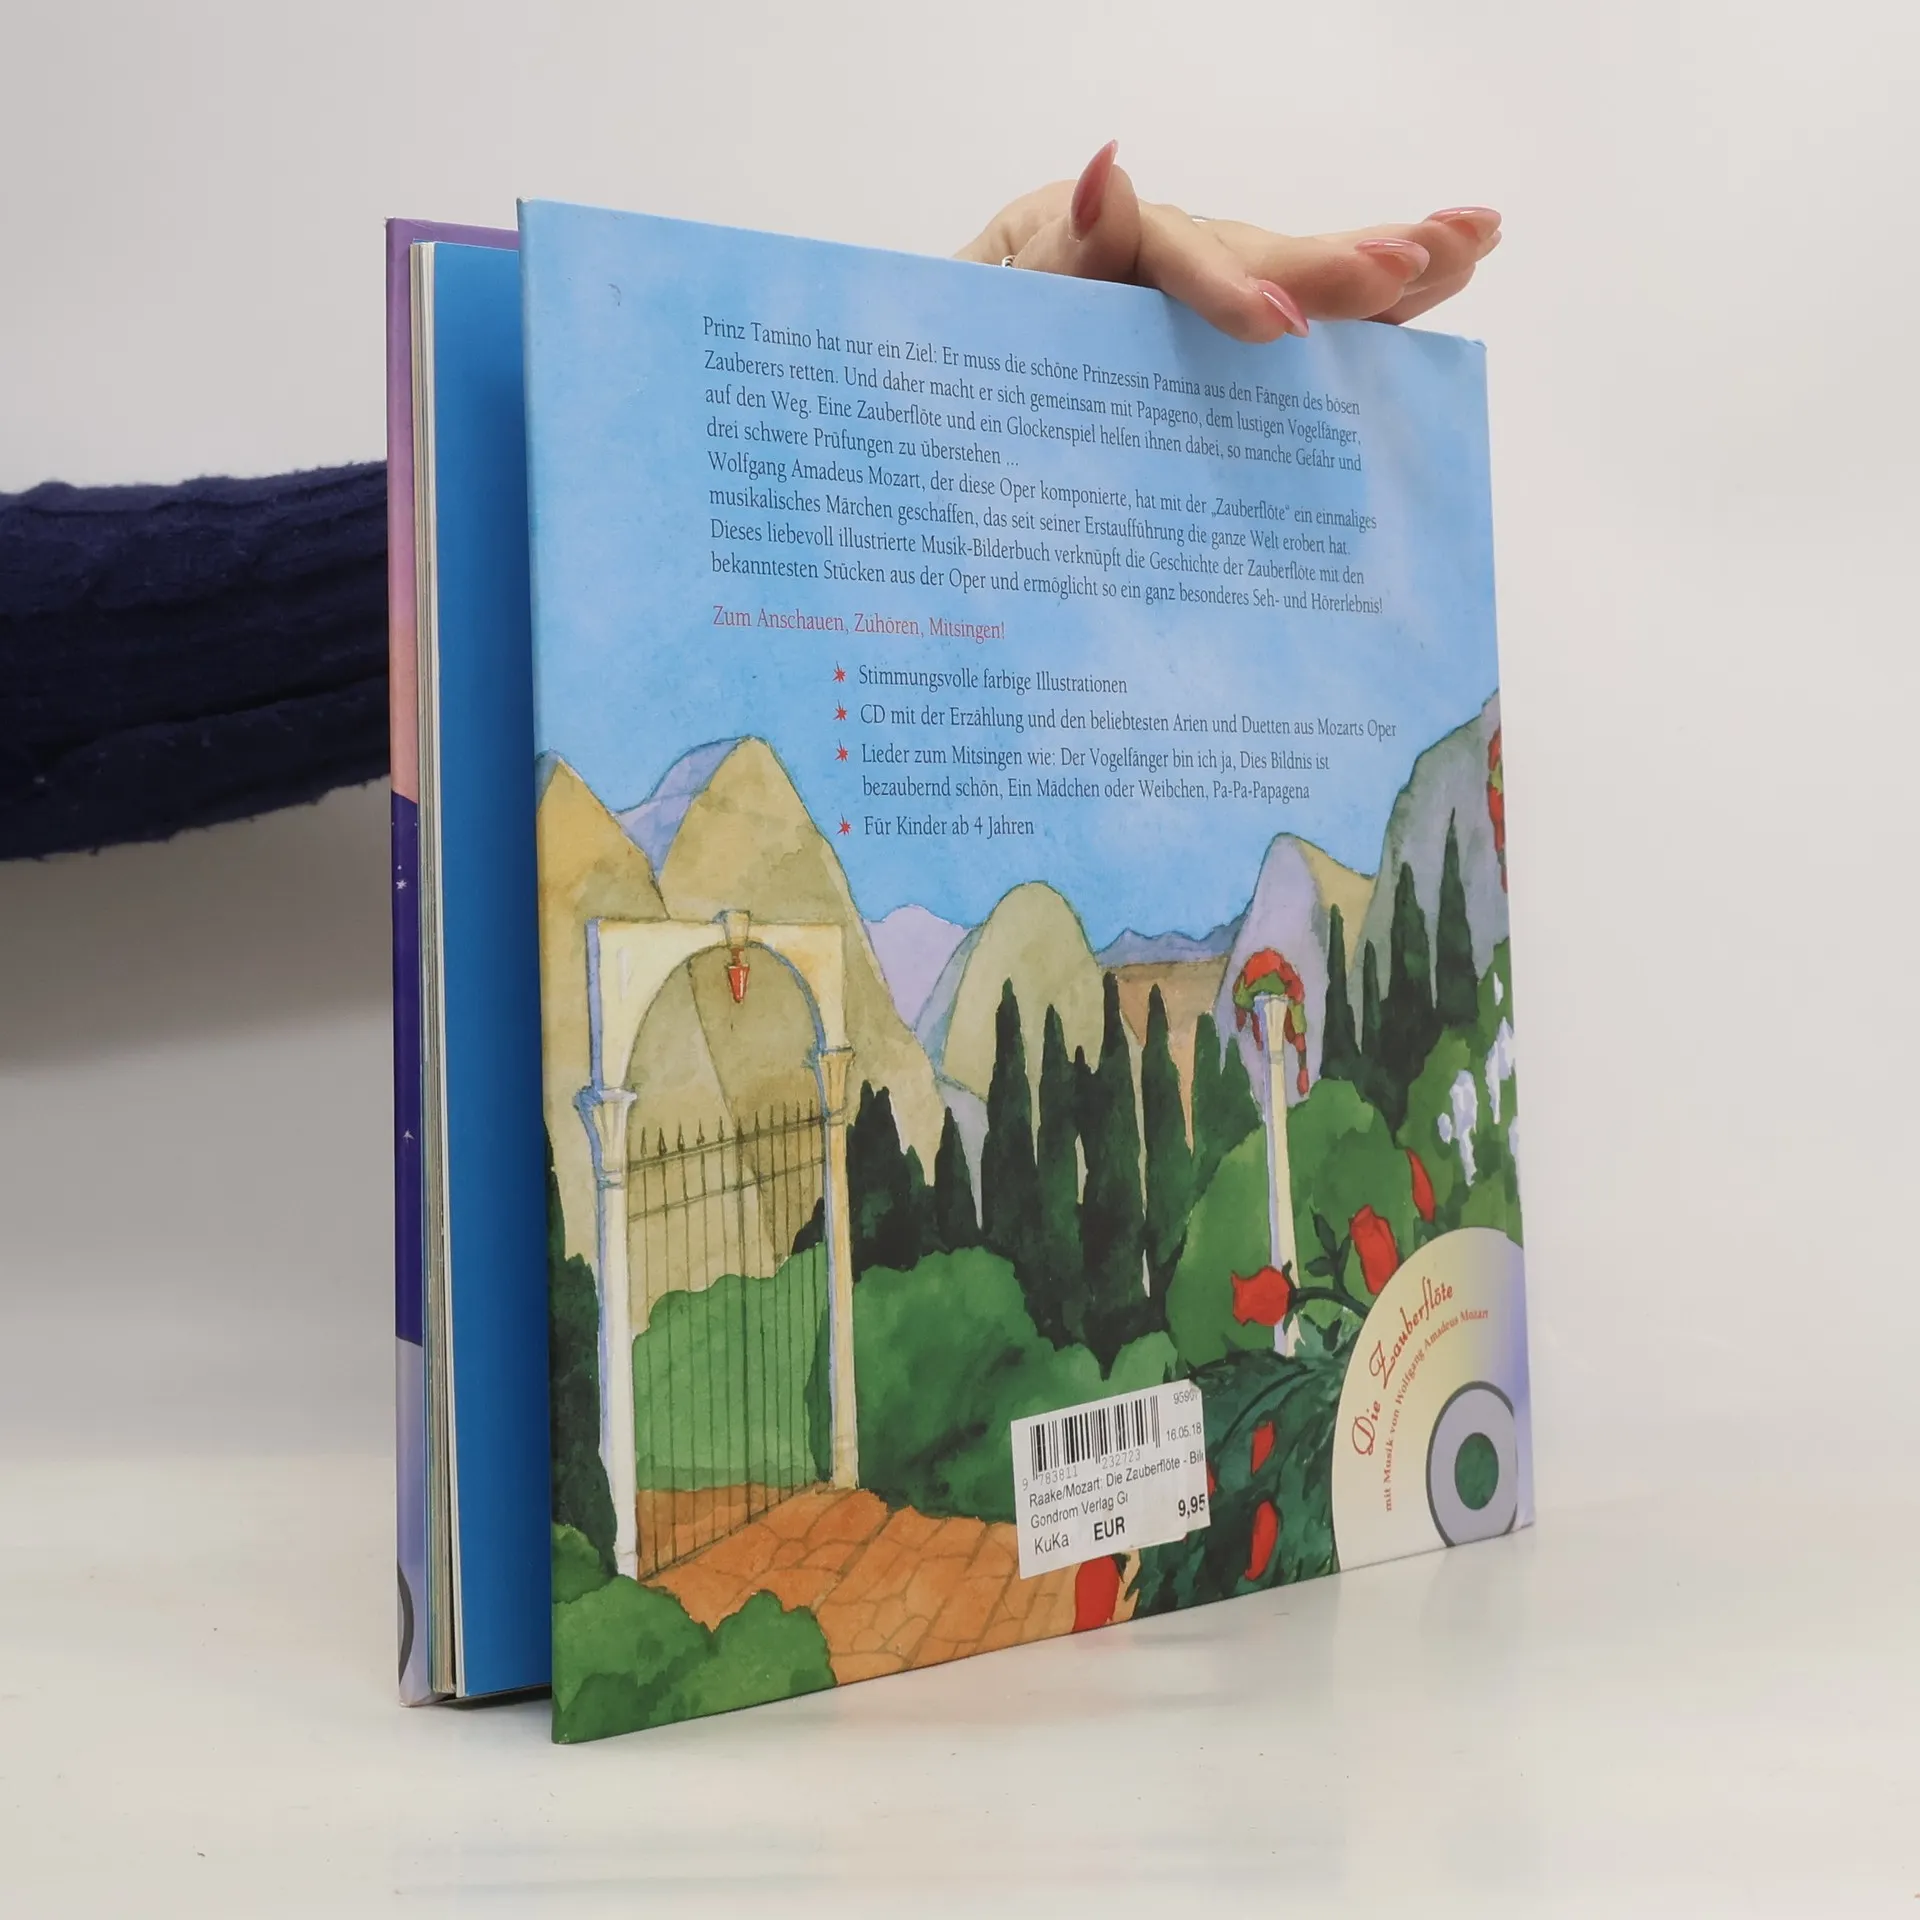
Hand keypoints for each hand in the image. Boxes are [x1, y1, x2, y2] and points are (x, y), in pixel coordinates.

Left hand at [956, 140, 1500, 341]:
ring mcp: (1174, 298)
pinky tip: (1435, 281)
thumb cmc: (939, 360)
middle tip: (1416, 260)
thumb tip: (1108, 175)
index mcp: (1075, 235)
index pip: (1161, 249)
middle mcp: (1139, 256)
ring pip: (1283, 275)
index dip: (1224, 284)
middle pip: (1248, 247)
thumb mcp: (969, 308)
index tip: (1278, 324)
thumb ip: (1045, 257)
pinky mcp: (1194, 343)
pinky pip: (1282, 319)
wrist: (920, 404)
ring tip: (1467, 244)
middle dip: (1334, 260)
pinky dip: (1360, 312)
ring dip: (1380, 266)